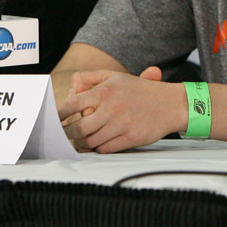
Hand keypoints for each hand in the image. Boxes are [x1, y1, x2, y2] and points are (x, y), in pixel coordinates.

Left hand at [57, 67, 182, 152]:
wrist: (171, 104)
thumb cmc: (142, 91)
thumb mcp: (117, 77)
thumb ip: (91, 77)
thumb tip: (72, 85)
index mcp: (106, 91)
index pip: (72, 105)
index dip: (59, 115)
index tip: (55, 120)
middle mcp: (112, 107)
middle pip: (78, 128)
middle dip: (67, 134)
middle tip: (64, 135)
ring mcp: (121, 124)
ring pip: (90, 141)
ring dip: (82, 143)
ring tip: (81, 141)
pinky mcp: (130, 137)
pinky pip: (105, 149)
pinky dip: (98, 148)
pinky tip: (98, 143)